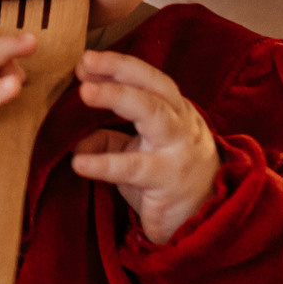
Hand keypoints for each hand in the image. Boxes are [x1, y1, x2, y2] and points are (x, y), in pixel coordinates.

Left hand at [70, 52, 218, 243]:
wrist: (205, 222)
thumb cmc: (168, 181)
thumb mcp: (139, 154)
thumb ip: (111, 142)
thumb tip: (77, 141)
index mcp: (175, 112)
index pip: (148, 80)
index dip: (118, 67)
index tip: (85, 61)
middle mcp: (181, 123)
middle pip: (155, 86)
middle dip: (120, 69)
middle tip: (85, 62)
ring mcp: (178, 150)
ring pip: (153, 112)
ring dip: (118, 96)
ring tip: (85, 92)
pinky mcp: (168, 180)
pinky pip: (134, 167)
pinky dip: (105, 163)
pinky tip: (79, 162)